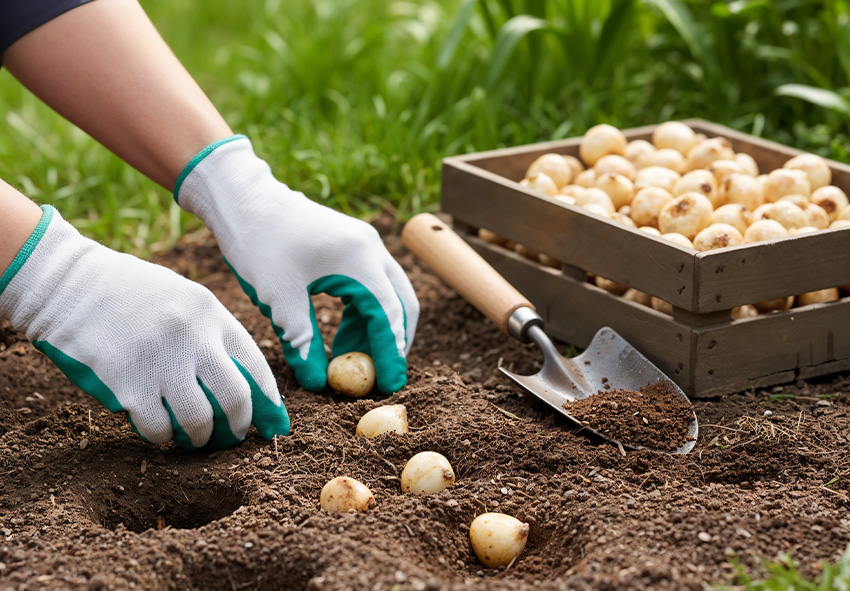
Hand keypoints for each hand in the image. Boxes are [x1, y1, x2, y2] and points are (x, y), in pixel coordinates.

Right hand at [0, 206, 288, 448]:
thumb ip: (207, 332)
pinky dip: (162, 436)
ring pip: (198, 419)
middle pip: (235, 397)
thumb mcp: (179, 297)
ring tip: (195, 438)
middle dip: (239, 425)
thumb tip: (237, 378)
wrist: (66, 284)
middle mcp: (192, 338)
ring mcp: (162, 362)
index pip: (254, 363)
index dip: (268, 399)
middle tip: (234, 438)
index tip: (274, 422)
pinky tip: (159, 431)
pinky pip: (158, 427)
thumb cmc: (125, 292)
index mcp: (209, 313)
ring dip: (200, 437)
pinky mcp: (129, 385)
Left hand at [175, 136, 418, 393]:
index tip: (390, 385)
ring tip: (352, 361)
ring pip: (389, 296)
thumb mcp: (279, 300)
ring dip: (378, 330)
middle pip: (402, 304)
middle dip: (395, 342)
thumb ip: (303, 342)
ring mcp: (365, 245)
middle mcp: (371, 249)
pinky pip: (372, 286)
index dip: (391, 354)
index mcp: (359, 260)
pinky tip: (344, 337)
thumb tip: (317, 383)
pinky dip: (364, 315)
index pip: (388, 315)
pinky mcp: (352, 247)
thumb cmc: (258, 244)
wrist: (243, 199)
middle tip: (381, 376)